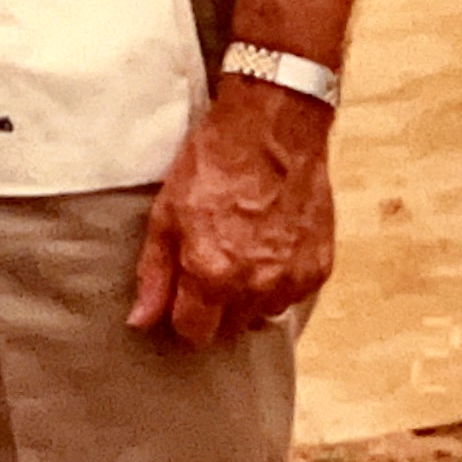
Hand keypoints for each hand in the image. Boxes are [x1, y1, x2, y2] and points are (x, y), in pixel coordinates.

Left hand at [126, 80, 336, 348]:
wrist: (274, 129)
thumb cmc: (214, 163)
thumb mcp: (167, 212)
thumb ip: (155, 272)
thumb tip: (142, 320)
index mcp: (212, 275)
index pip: (194, 333)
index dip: (183, 316)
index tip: (182, 297)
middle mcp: (255, 287)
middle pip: (229, 329)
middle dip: (216, 307)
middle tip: (212, 266)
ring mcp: (292, 279)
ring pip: (263, 314)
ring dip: (250, 296)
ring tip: (243, 252)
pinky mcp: (320, 268)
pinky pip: (293, 295)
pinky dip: (280, 280)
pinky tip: (270, 246)